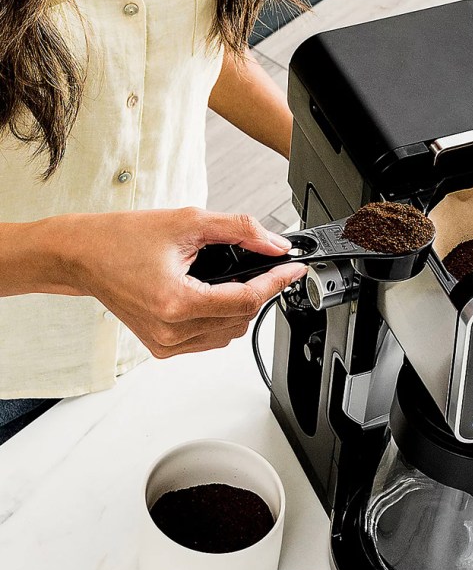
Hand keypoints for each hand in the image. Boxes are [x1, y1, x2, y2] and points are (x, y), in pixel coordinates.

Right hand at [59, 208, 306, 357]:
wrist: (82, 254)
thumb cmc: (121, 238)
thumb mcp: (188, 222)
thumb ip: (240, 230)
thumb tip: (276, 244)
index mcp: (176, 302)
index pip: (247, 299)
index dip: (277, 281)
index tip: (294, 268)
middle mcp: (171, 330)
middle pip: (242, 318)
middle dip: (259, 291)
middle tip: (263, 266)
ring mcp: (166, 343)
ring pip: (230, 333)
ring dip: (241, 307)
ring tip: (234, 279)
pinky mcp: (163, 348)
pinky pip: (210, 339)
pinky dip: (221, 319)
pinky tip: (214, 296)